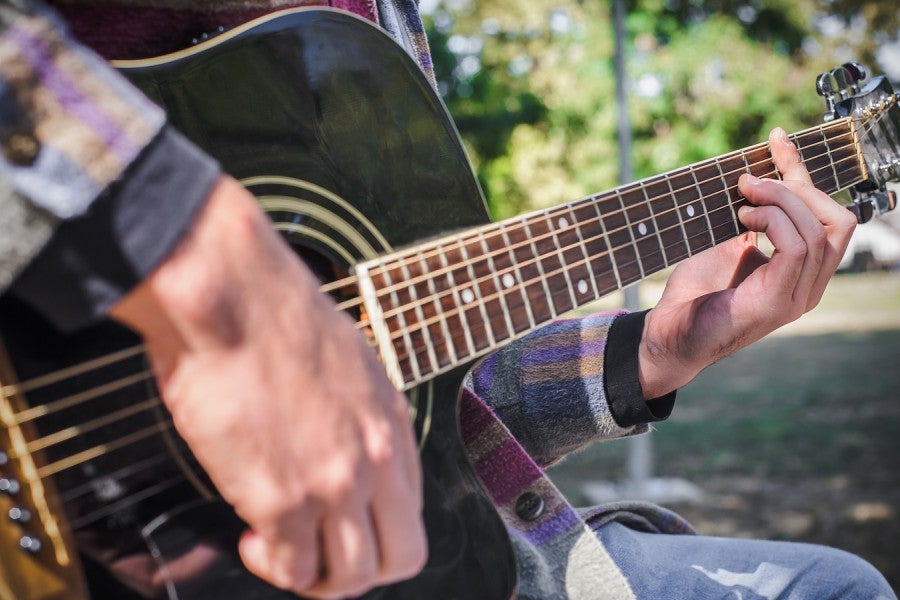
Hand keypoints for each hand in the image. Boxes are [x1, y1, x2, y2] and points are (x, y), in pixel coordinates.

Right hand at [110, 176, 426, 597]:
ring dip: (319, 577)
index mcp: (391, 420)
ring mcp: (334, 482)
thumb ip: (352, 413)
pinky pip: (294, 569)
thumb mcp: (343, 361)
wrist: (231, 294)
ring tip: (282, 550)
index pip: (412, 506)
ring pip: (354, 576)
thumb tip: (332, 443)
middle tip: (322, 555)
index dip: (375, 525)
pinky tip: (252, 537)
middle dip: (363, 568)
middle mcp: (376, 457)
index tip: (340, 519)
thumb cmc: (271, 313)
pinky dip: (274, 566)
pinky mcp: (283, 500)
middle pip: (403, 557)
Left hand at [638, 127, 856, 398]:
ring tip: (743, 197)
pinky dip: (774, 222)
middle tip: (752, 180)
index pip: (828, 217)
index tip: (777, 140)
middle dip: (798, 187)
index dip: (803, 174)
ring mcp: (796, 298)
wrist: (667, 336)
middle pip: (837, 220)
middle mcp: (808, 287)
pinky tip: (743, 218)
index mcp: (802, 273)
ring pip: (819, 231)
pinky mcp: (776, 302)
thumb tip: (756, 174)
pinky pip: (798, 249)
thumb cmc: (693, 293)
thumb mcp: (726, 243)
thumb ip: (750, 217)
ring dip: (780, 202)